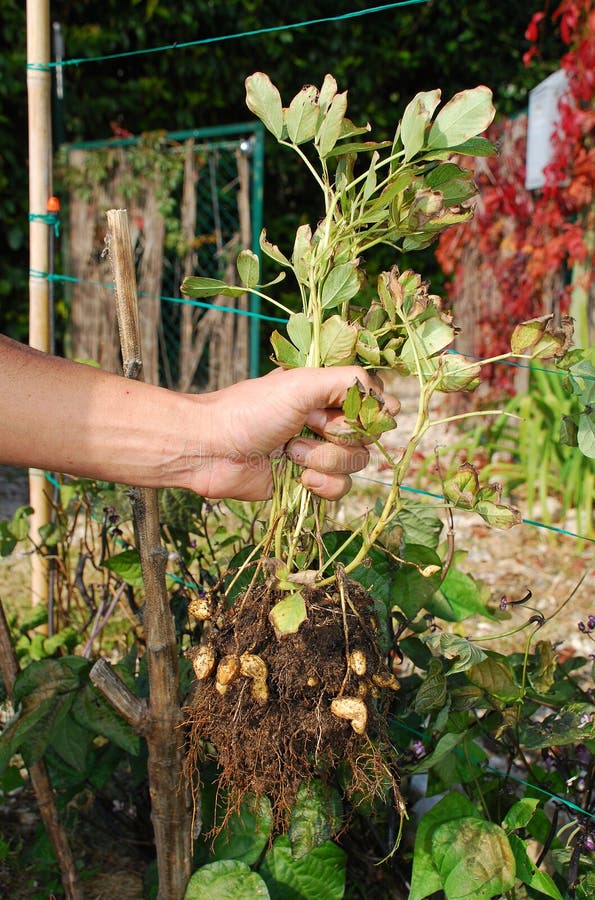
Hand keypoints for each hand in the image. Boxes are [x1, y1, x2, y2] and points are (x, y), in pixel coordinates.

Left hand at [184, 366, 399, 500]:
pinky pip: (340, 489)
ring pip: (355, 464)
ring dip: (324, 460)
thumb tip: (392, 402)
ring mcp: (317, 453)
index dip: (365, 411)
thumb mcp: (301, 383)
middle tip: (305, 426)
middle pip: (368, 436)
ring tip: (290, 451)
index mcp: (325, 392)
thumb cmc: (249, 410)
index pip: (372, 402)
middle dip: (338, 436)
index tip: (339, 410)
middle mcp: (325, 421)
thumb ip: (349, 382)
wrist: (210, 450)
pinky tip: (297, 477)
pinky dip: (321, 485)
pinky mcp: (307, 483)